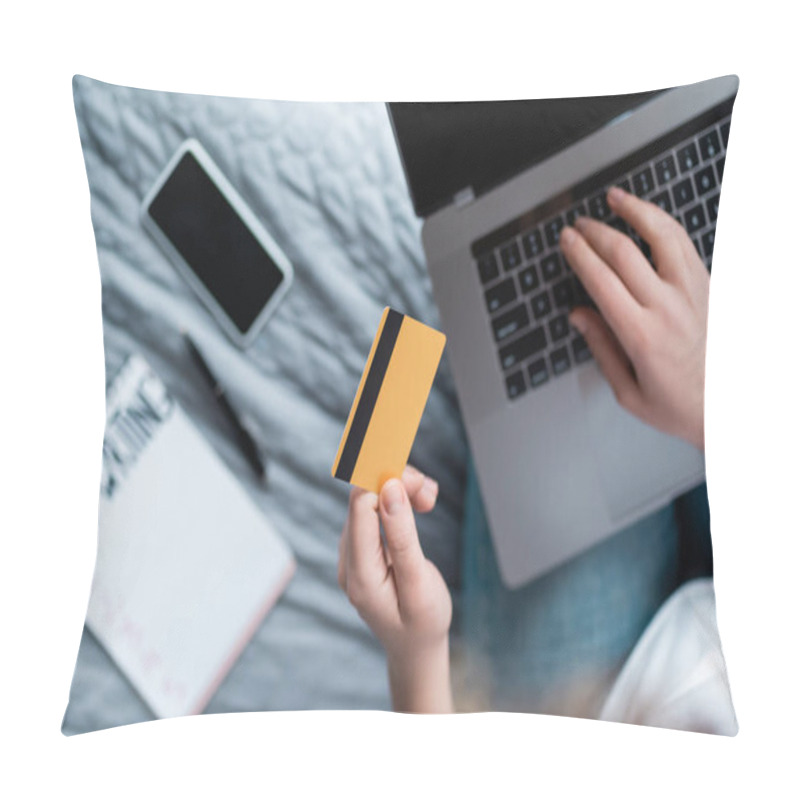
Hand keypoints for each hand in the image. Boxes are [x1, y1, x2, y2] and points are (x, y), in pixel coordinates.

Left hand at [338, 465, 452, 712]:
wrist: (416, 650)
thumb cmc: (424, 622)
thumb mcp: (419, 583)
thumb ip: (403, 537)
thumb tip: (388, 489)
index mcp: (359, 574)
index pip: (359, 507)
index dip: (384, 483)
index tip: (416, 478)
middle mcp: (348, 561)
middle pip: (363, 500)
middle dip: (396, 485)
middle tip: (430, 491)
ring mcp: (353, 556)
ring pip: (370, 503)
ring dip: (401, 492)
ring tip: (430, 496)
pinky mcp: (364, 551)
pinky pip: (375, 514)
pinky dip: (398, 503)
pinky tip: (421, 504)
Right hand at [559, 187, 709, 450]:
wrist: (735, 410)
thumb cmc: (683, 407)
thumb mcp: (629, 393)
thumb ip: (602, 349)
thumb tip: (579, 316)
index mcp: (642, 335)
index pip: (600, 280)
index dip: (579, 254)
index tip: (566, 241)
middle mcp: (668, 307)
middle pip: (624, 252)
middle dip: (595, 232)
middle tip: (578, 225)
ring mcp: (694, 293)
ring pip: (662, 235)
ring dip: (635, 211)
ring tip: (616, 199)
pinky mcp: (710, 288)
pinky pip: (685, 244)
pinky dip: (664, 223)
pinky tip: (651, 217)